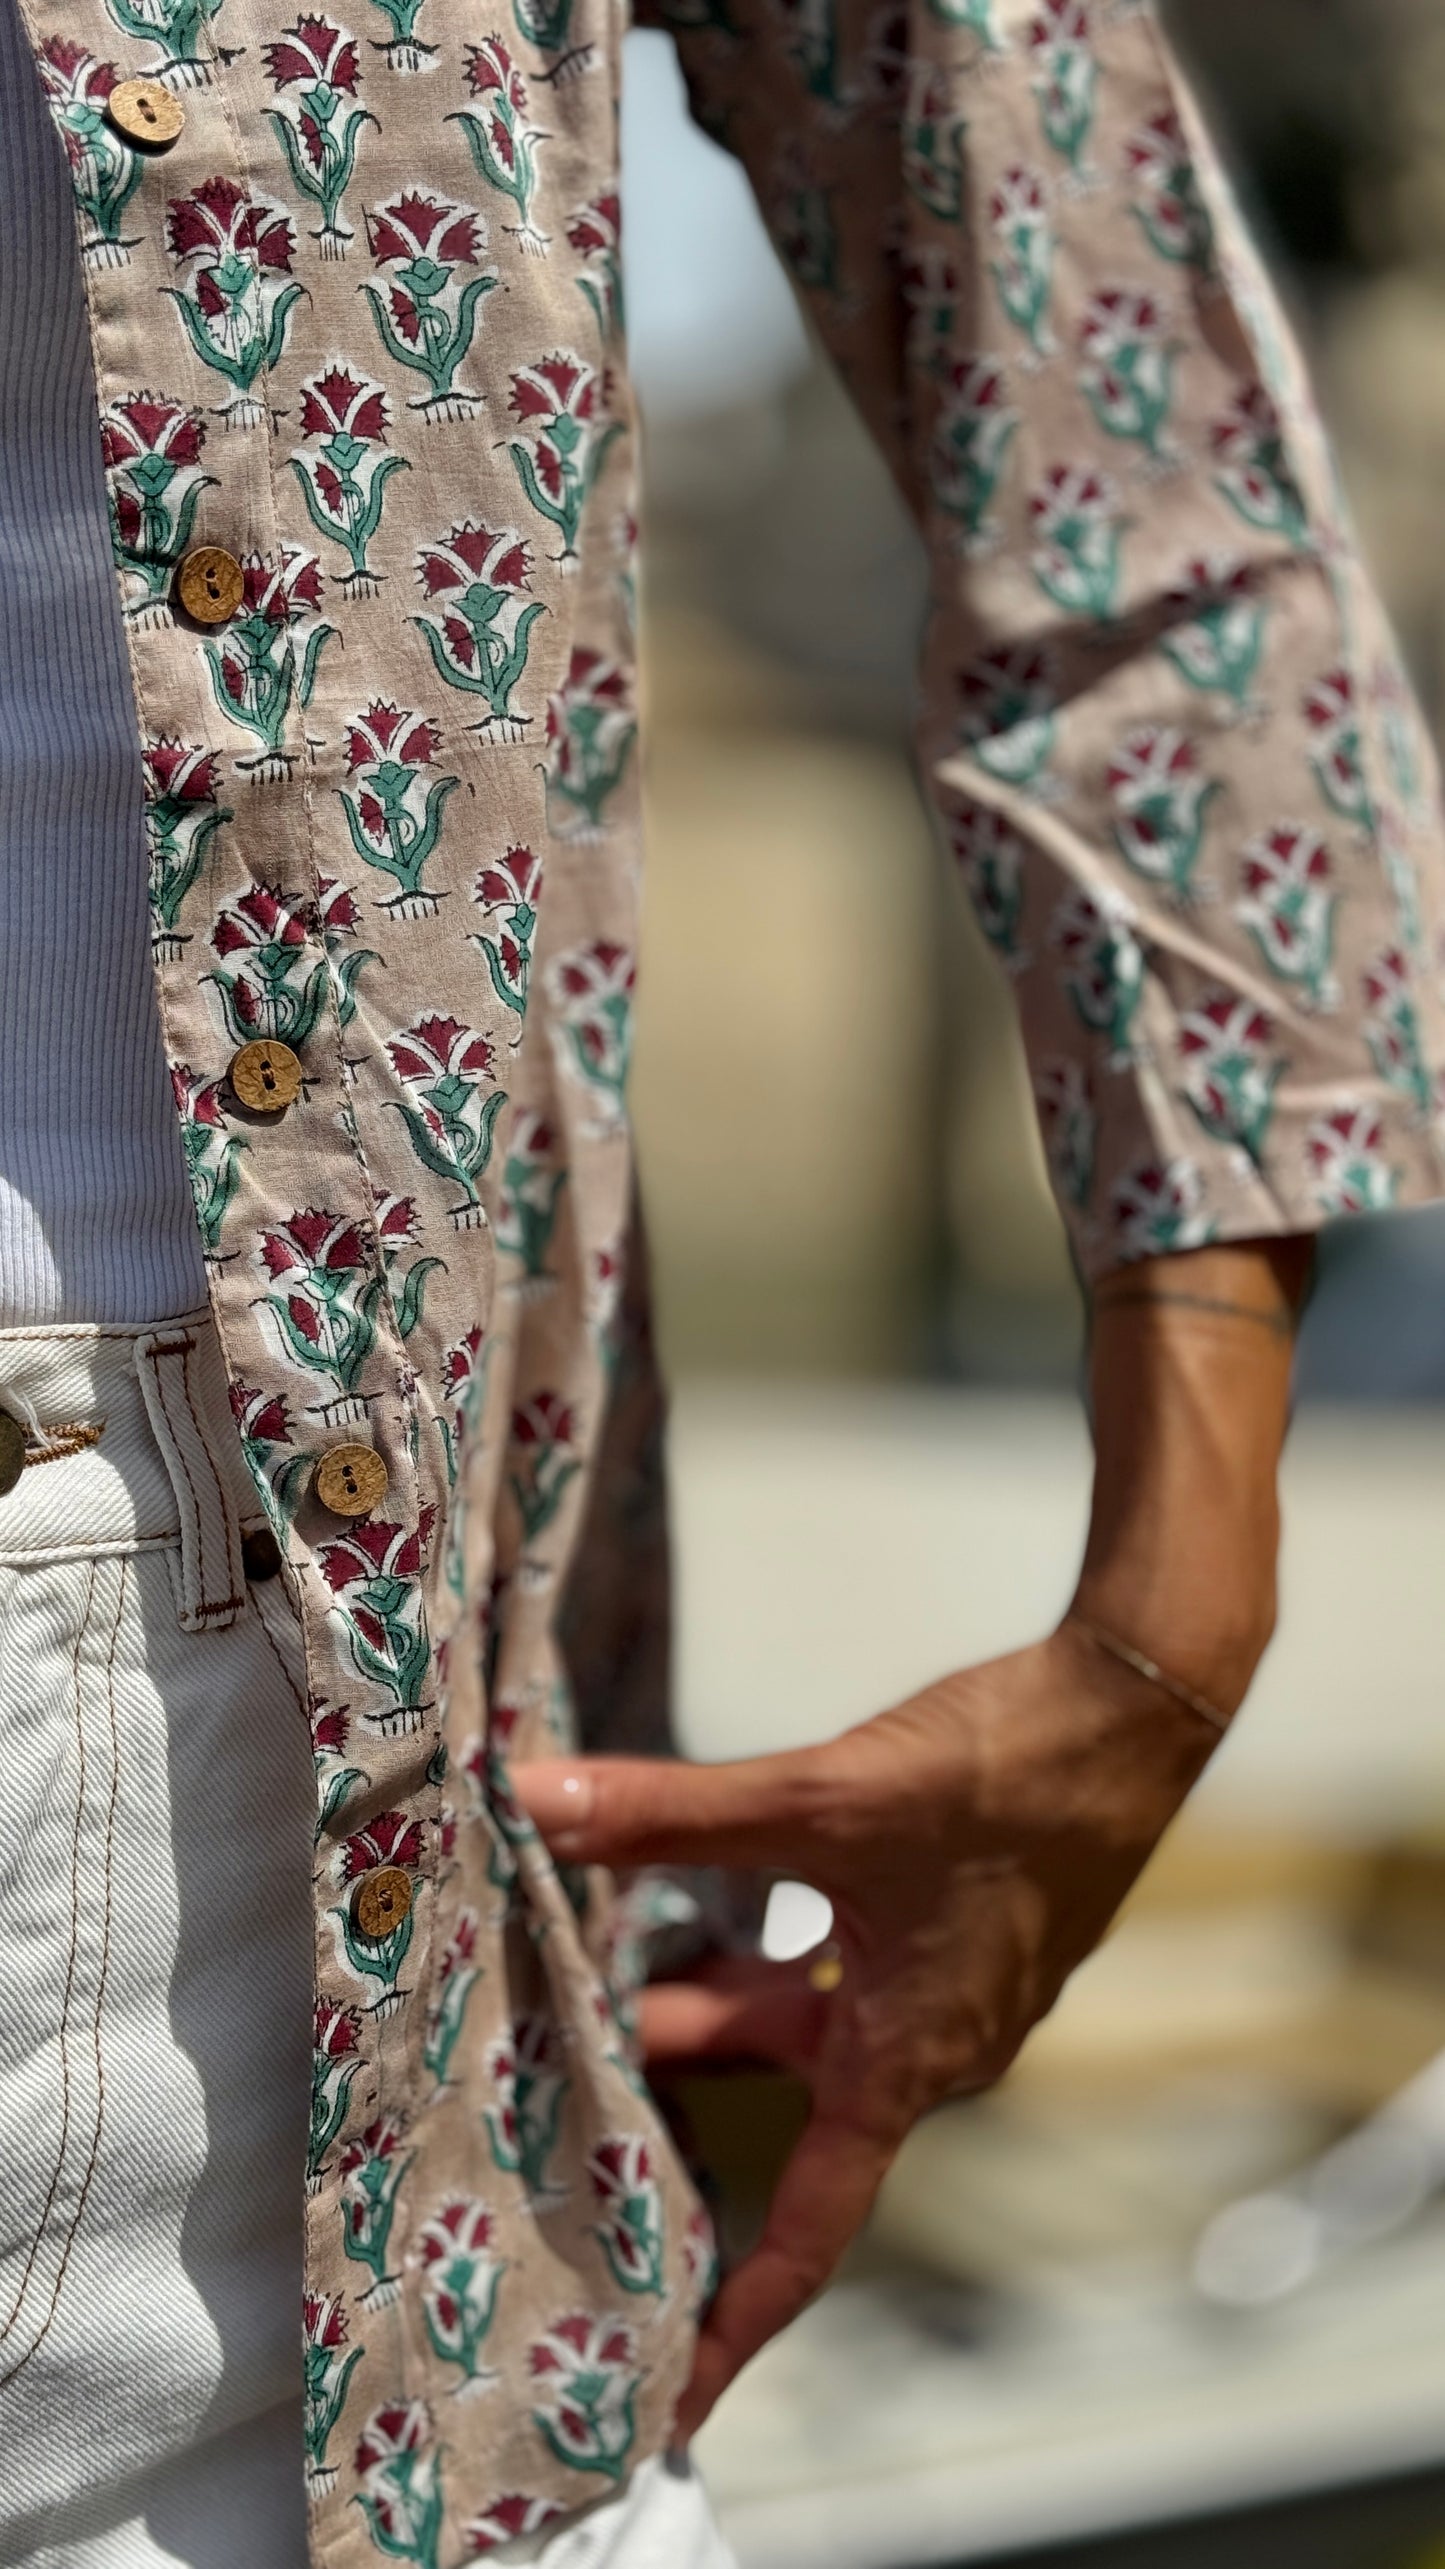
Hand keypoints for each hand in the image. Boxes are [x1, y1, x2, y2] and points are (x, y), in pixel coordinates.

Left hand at [513, 1617, 1222, 2437]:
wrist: (1131, 1707)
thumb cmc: (1004, 1771)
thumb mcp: (819, 1796)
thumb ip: (669, 1814)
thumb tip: (533, 1802)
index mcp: (906, 2060)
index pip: (810, 2228)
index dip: (737, 2319)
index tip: (671, 2400)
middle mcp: (933, 2043)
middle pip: (779, 2105)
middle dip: (675, 2100)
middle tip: (556, 2105)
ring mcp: (952, 1984)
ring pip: (802, 2021)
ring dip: (709, 2005)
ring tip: (594, 1978)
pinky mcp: (958, 1923)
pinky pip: (841, 1970)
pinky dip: (765, 1949)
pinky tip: (700, 1893)